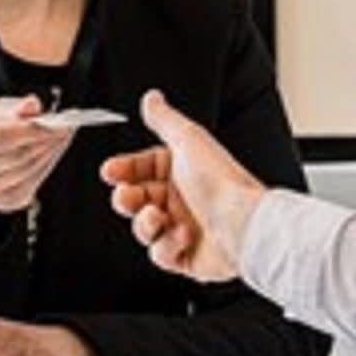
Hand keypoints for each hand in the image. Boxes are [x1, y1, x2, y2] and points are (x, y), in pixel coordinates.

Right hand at [0, 95, 75, 231]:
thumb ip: (12, 109)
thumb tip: (34, 104)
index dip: (30, 129)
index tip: (55, 121)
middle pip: (17, 156)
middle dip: (46, 140)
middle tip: (68, 126)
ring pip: (28, 170)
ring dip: (51, 152)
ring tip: (64, 134)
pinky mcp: (2, 203)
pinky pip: (32, 182)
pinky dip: (47, 164)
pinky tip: (53, 149)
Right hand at [99, 89, 265, 282]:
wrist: (244, 226)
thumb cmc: (222, 184)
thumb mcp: (188, 139)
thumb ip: (164, 119)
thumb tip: (151, 98)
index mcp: (183, 171)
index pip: (143, 168)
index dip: (125, 169)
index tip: (110, 172)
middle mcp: (183, 199)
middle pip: (138, 200)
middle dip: (127, 199)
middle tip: (127, 196)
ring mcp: (184, 228)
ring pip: (145, 229)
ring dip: (145, 224)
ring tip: (157, 217)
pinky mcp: (187, 257)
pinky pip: (162, 254)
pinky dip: (168, 246)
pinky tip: (182, 237)